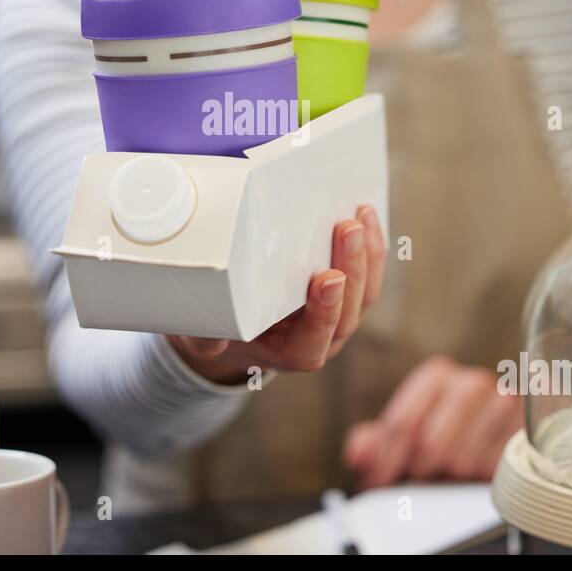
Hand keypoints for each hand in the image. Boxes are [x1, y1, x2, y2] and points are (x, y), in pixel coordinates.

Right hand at [169, 205, 384, 384]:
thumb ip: (205, 337)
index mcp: (287, 354)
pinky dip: (370, 247)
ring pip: (364, 292)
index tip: (327, 279)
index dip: (324, 313)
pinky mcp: (344, 296)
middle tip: (349, 229)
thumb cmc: (218, 326)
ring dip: (367, 254)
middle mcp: (319, 339)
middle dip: (352, 268)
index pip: (313, 342)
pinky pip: (366, 276)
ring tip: (362, 216)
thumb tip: (213, 337)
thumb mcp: (201, 334)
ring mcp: (336, 318)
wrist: (233, 324)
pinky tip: (367, 218)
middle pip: (347, 311)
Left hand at [343, 357, 521, 488]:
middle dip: (416, 469)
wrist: (502, 435)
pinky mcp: (528, 433)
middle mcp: (473, 384)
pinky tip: (471, 477)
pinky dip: (478, 477)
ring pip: (463, 458)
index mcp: (438, 376)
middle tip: (413, 480)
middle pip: (431, 441)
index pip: (402, 422)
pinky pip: (494, 468)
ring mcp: (505, 406)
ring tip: (443, 478)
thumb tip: (358, 454)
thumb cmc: (448, 434)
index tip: (378, 480)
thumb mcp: (406, 435)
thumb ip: (375, 441)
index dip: (386, 458)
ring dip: (447, 475)